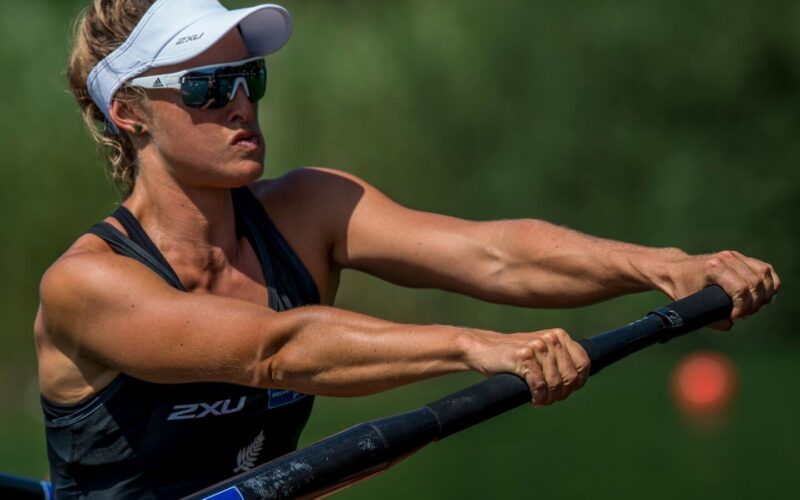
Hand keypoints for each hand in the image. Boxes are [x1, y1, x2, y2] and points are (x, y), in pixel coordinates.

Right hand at [470, 328, 589, 405]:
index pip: (583, 364)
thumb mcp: (541, 351)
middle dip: (562, 393)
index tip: (565, 391)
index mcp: (559, 335)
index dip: (578, 382)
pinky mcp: (523, 357)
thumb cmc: (514, 356)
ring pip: (555, 383)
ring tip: (540, 400)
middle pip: (570, 377)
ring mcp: (537, 346)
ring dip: (549, 398)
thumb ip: (560, 359)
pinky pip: (539, 385)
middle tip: (549, 399)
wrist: (483, 349)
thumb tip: (580, 380)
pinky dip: (538, 397)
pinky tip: (533, 400)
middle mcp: (550, 338)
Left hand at [661, 250, 779, 328]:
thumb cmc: (681, 288)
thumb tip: (732, 323)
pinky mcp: (740, 257)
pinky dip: (769, 284)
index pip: (742, 289)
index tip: (735, 317)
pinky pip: (765, 270)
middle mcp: (727, 259)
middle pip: (756, 284)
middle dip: (754, 304)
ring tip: (752, 307)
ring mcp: (735, 256)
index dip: (743, 308)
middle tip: (743, 315)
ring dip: (764, 295)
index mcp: (714, 268)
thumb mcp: (692, 307)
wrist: (675, 270)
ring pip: (764, 275)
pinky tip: (762, 296)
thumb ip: (713, 320)